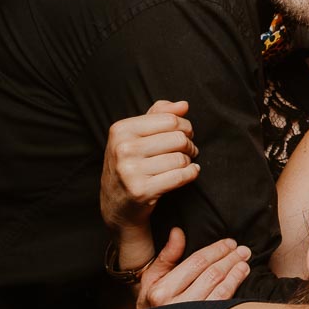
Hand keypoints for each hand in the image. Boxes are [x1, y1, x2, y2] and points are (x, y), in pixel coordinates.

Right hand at [100, 100, 197, 231]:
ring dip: (188, 161)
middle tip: (188, 151)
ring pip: (181, 158)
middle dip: (189, 145)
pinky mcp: (141, 190)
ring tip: (183, 164)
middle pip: (178, 138)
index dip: (185, 127)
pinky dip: (191, 174)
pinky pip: (181, 176)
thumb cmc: (131, 164)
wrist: (117, 204)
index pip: (170, 120)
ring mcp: (130, 171)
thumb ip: (159, 115)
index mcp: (121, 130)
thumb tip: (184, 105)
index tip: (186, 134)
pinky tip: (189, 173)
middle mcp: (122, 149)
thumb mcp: (136, 135)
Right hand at [136, 228, 251, 308]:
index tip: (229, 243)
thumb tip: (178, 232)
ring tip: (245, 261)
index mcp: (161, 291)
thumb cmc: (152, 305)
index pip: (196, 262)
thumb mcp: (151, 280)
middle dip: (230, 259)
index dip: (216, 250)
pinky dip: (235, 287)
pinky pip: (224, 304)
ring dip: (236, 272)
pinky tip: (241, 276)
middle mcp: (176, 305)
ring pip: (221, 289)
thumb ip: (166, 256)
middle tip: (243, 250)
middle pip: (211, 274)